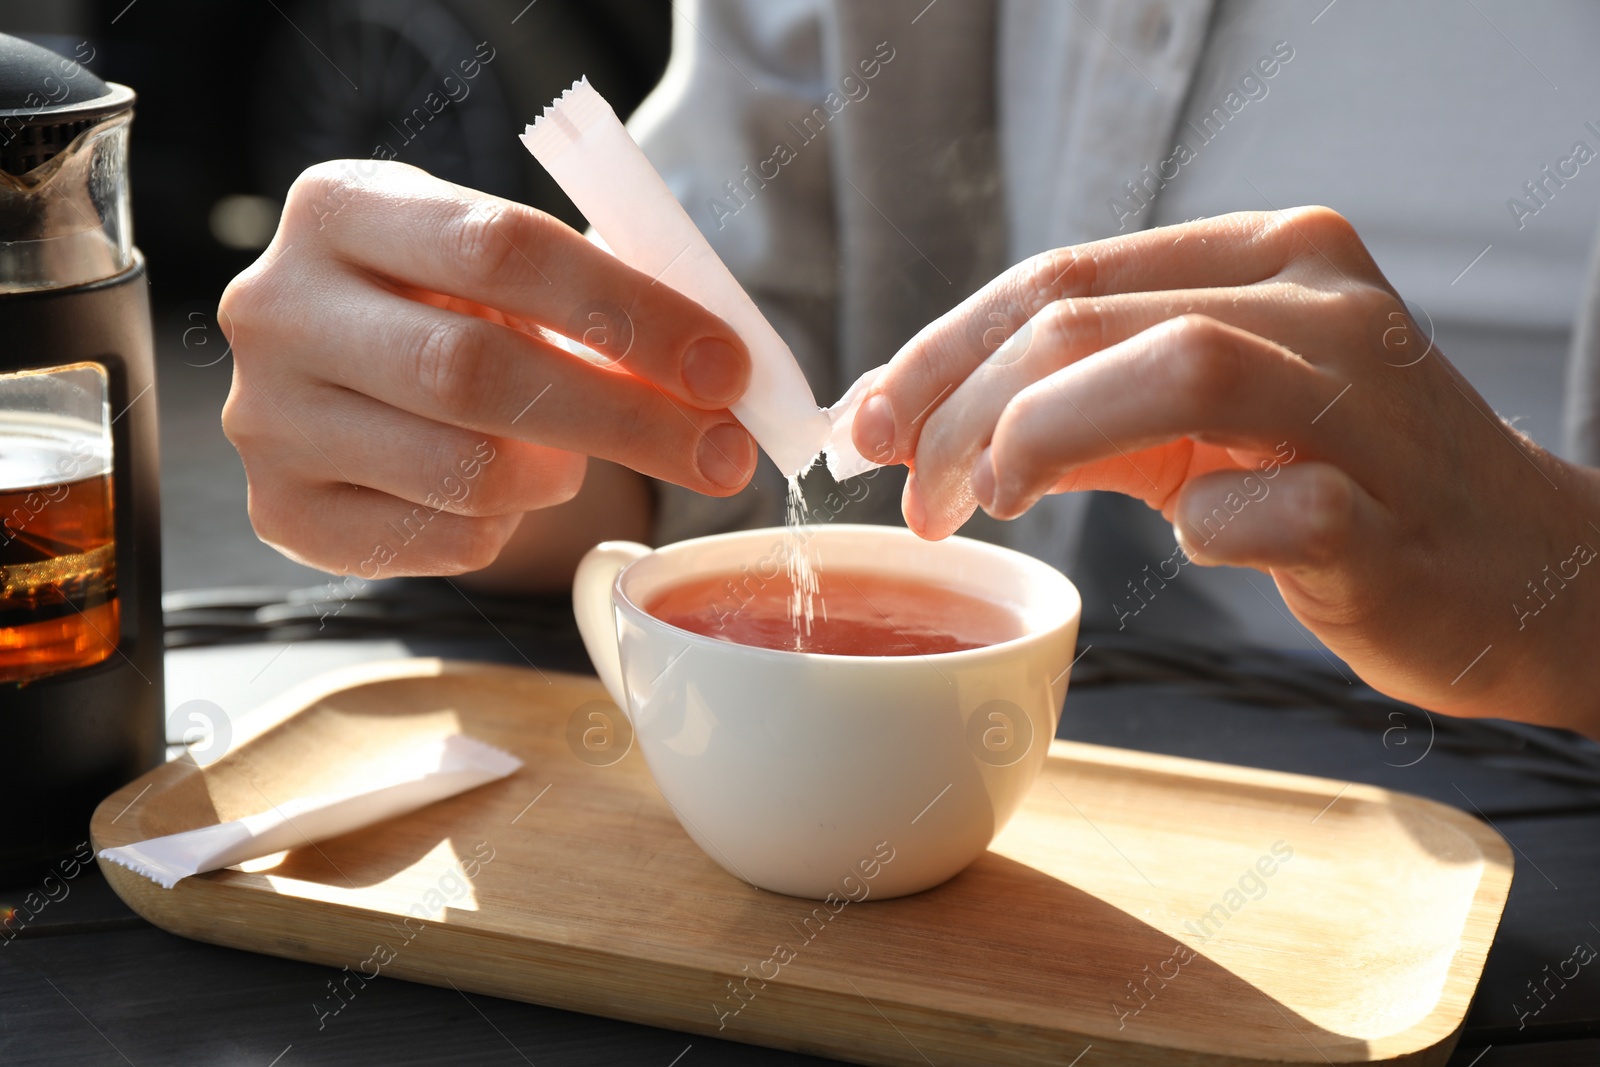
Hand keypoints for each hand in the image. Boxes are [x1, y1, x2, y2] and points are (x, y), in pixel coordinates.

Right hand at [219, 161, 755, 577]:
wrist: (342, 372)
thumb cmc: (452, 308)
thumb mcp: (506, 270)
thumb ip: (599, 299)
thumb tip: (721, 375)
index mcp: (341, 207)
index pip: (505, 250)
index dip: (632, 313)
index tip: (725, 368)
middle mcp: (279, 308)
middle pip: (479, 373)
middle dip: (628, 419)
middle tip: (724, 453)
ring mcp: (267, 417)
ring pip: (467, 471)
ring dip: (557, 473)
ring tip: (568, 454)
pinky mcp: (279, 512)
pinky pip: (442, 541)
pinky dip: (505, 525)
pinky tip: (498, 489)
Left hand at [853, 207, 1599, 732]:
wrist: (1518, 572)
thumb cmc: (1333, 487)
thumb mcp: (1196, 424)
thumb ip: (1076, 404)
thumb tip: (911, 422)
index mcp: (1265, 256)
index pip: (1061, 275)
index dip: (940, 349)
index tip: (865, 424)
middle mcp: (1319, 302)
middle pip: (1088, 316)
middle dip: (961, 405)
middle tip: (911, 492)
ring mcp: (1366, 402)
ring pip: (1178, 366)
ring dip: (1043, 437)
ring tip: (992, 502)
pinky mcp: (1390, 513)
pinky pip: (1265, 506)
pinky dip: (1204, 529)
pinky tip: (1195, 543)